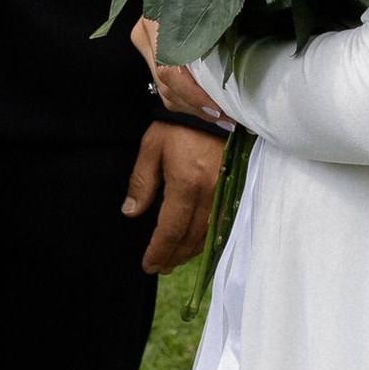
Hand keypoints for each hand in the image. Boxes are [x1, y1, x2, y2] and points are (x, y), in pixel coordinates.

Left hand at [122, 120, 224, 276]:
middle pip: (192, 238)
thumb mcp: (151, 147)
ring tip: (175, 259)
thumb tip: (131, 212)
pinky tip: (199, 243)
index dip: (159, 251)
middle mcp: (211, 191)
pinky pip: (224, 221)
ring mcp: (227, 190)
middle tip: (160, 267)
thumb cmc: (179, 122)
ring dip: (192, 251)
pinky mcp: (237, 186)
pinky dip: (209, 237)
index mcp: (187, 183)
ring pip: (210, 234)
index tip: (149, 265)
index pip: (171, 229)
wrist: (213, 103)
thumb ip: (141, 182)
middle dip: (174, 256)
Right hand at [130, 13, 223, 126]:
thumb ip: (222, 27)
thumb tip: (251, 59)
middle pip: (166, 85)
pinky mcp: (153, 54)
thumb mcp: (215, 3)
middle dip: (198, 108)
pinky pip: (167, 88)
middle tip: (229, 119)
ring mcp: (146, 45)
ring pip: (165, 92)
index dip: (194, 95)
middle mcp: (144, 34)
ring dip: (194, 109)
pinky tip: (210, 108)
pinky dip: (189, 101)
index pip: (169, 70)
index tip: (220, 108)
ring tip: (225, 118)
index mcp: (155, 20)